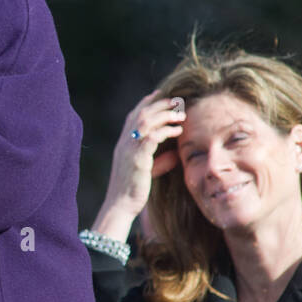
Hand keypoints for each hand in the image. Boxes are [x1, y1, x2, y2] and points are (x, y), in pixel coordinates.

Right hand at [92, 93, 184, 240]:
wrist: (120, 205)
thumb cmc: (133, 191)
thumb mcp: (147, 172)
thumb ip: (159, 160)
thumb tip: (175, 154)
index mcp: (124, 143)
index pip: (133, 115)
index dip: (147, 103)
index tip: (161, 96)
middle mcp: (124, 143)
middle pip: (141, 114)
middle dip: (160, 104)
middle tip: (177, 100)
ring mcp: (129, 149)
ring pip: (146, 122)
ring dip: (165, 115)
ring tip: (181, 114)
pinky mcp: (137, 158)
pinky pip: (152, 137)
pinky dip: (166, 131)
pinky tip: (177, 131)